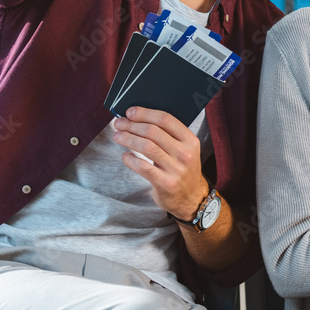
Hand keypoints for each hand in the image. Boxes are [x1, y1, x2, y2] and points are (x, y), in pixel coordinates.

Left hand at [112, 107, 209, 222]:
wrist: (191, 198)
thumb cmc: (182, 169)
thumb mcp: (185, 149)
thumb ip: (169, 135)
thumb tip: (139, 118)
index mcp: (190, 140)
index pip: (166, 119)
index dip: (145, 113)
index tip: (130, 112)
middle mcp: (185, 153)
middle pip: (153, 131)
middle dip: (132, 125)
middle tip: (119, 124)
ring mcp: (176, 169)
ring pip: (146, 147)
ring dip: (128, 139)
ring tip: (117, 136)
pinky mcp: (165, 183)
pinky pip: (142, 167)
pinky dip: (130, 159)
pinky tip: (125, 156)